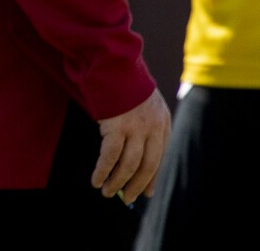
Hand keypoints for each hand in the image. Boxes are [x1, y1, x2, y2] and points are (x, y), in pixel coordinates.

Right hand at [91, 88, 170, 203]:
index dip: (152, 177)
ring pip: (128, 165)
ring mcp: (135, 127)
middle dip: (135, 185)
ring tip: (106, 192)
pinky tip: (96, 180)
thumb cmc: (124, 83)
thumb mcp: (144, 103)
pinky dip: (102, 171)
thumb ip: (145, 126)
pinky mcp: (116, 126)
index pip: (160, 157)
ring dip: (117, 182)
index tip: (145, 192)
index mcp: (163, 121)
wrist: (112, 62)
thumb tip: (133, 162)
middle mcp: (153, 127)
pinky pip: (109, 156)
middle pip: (147, 165)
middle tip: (125, 198)